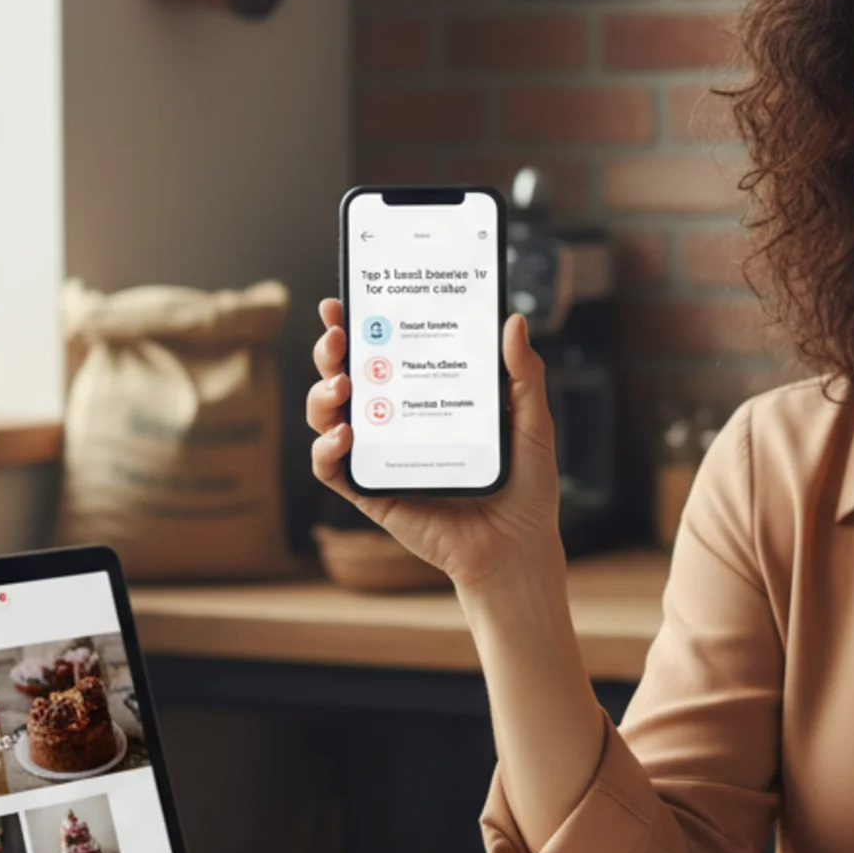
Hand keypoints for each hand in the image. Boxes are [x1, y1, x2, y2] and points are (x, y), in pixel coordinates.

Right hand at [307, 299, 564, 595]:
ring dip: (321, 394)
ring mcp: (380, 455)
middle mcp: (397, 421)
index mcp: (428, 396)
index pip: (387, 351)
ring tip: (344, 385)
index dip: (358, 325)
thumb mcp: (532, 423)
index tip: (344, 301)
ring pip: (329, 416)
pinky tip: (345, 436)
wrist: (517, 550)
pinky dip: (326, 449)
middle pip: (348, 376)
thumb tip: (513, 321)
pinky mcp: (371, 492)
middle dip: (331, 350)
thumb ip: (523, 376)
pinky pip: (332, 469)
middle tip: (339, 336)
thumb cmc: (525, 488)